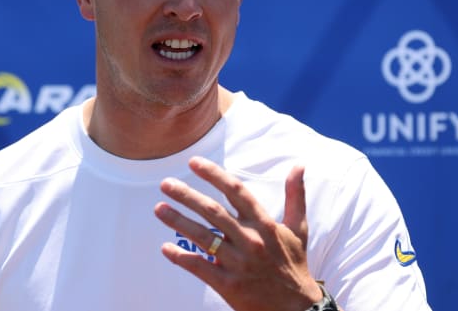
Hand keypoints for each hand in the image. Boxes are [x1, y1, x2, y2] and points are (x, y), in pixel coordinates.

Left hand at [154, 156, 323, 310]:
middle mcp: (250, 240)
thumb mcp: (298, 229)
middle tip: (165, 183)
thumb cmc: (294, 265)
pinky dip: (181, 258)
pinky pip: (200, 267)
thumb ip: (295, 196)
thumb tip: (299, 166)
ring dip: (178, 221)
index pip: (236, 192)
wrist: (296, 310)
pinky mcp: (229, 285)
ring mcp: (238, 263)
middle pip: (213, 211)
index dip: (214, 175)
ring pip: (203, 237)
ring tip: (158, 209)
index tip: (194, 163)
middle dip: (187, 195)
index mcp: (265, 224)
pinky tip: (165, 249)